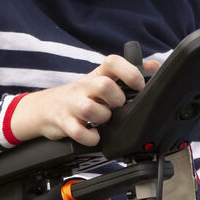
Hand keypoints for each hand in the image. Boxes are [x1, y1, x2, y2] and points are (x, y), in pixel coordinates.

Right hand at [10, 55, 157, 145]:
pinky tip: (95, 135)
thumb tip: (153, 66)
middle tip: (118, 106)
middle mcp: (84, 87)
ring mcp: (72, 104)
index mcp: (97, 75)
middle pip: (103, 85)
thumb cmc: (81, 95)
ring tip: (105, 120)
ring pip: (89, 109)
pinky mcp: (64, 123)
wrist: (46, 108)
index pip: (112, 62)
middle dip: (116, 98)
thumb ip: (128, 73)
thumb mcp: (102, 81)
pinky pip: (78, 132)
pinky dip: (90, 138)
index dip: (129, 71)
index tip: (139, 85)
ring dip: (103, 117)